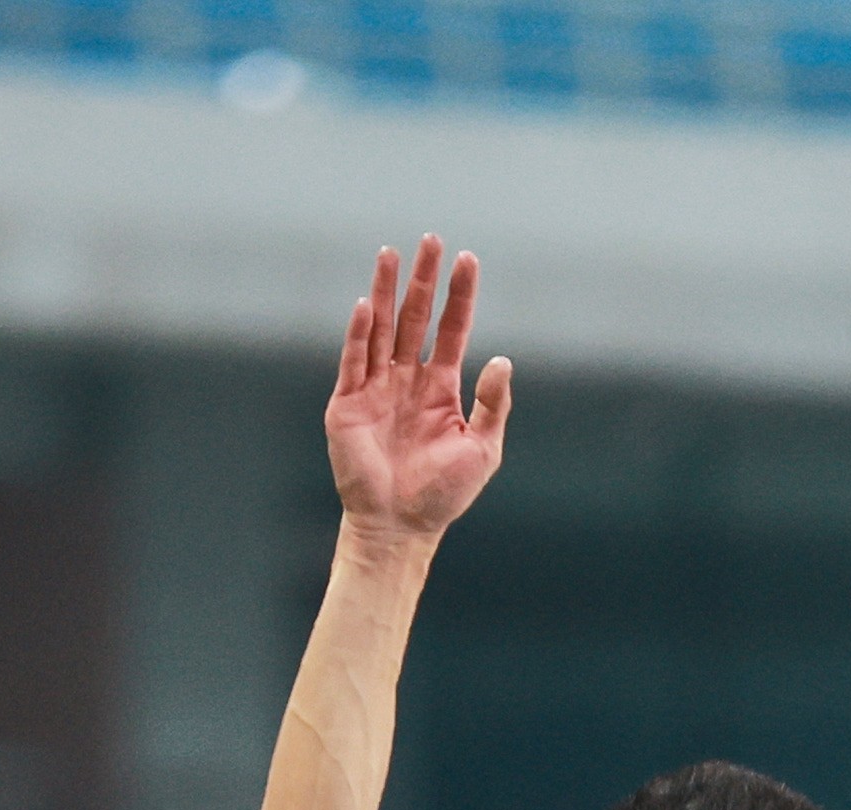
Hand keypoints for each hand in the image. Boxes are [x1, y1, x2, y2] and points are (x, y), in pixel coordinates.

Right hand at [327, 237, 511, 542]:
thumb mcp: (481, 450)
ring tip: (392, 254)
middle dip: (423, 280)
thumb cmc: (442, 495)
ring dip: (386, 292)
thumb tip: (502, 360)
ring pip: (382, 329)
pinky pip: (354, 361)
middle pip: (415, 318)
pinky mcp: (348, 405)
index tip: (467, 260)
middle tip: (431, 241)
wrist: (400, 527)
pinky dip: (360, 334)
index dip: (459, 296)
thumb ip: (491, 405)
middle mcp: (407, 381)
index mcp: (439, 389)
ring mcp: (376, 389)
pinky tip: (368, 305)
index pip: (450, 329)